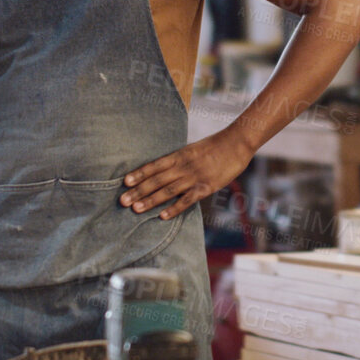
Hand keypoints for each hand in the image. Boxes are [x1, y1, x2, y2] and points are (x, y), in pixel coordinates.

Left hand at [121, 131, 253, 220]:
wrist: (237, 142)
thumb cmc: (216, 145)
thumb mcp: (194, 148)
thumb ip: (181, 159)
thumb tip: (167, 167)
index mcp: (179, 155)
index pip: (154, 165)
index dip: (139, 174)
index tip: (125, 182)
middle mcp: (183, 166)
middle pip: (156, 180)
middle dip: (138, 191)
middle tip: (123, 200)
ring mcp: (194, 177)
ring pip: (167, 191)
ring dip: (150, 200)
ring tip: (136, 209)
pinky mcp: (206, 187)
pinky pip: (187, 200)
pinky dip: (174, 208)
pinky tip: (162, 216)